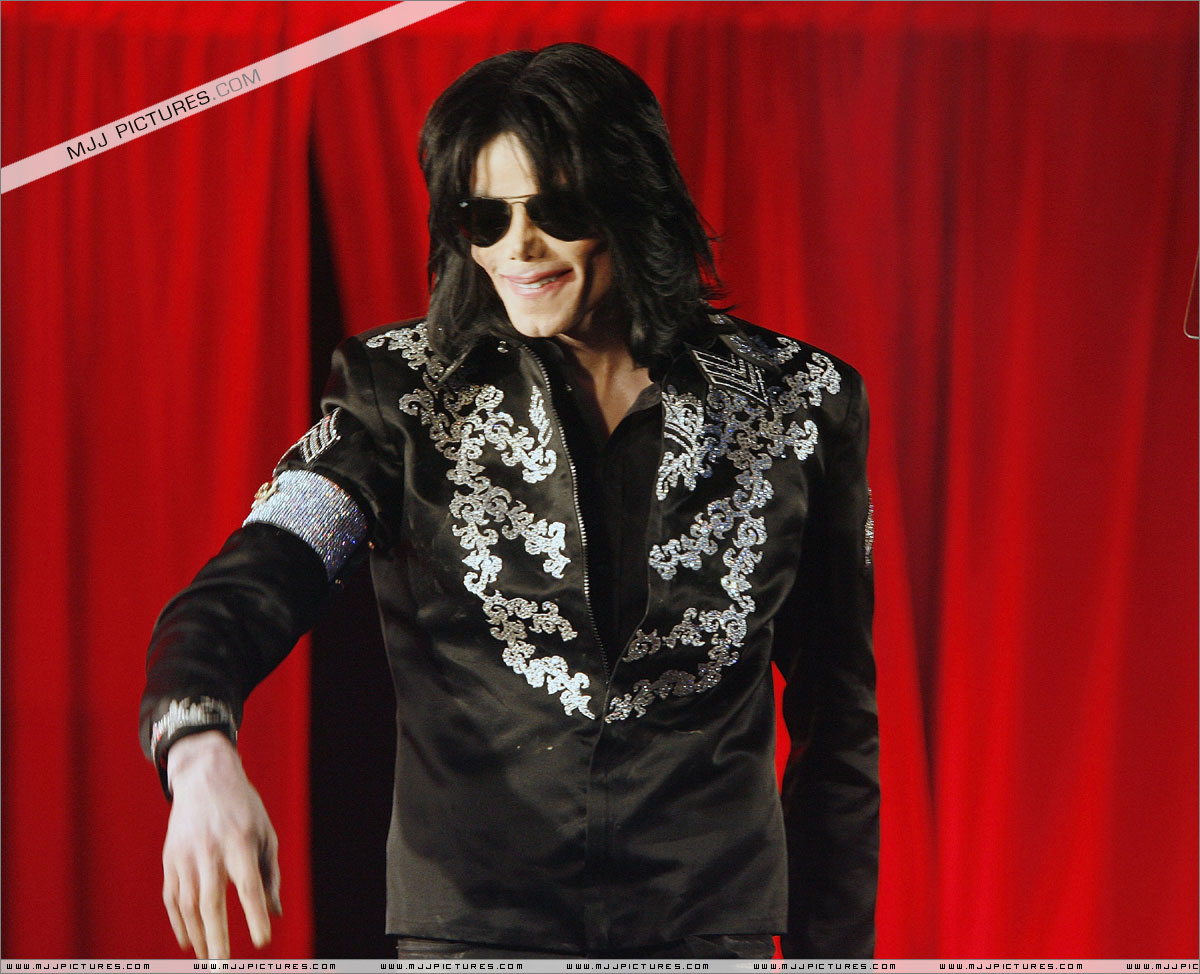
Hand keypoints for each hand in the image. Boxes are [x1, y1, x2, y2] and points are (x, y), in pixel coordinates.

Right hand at [162, 731, 280, 958]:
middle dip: (217, 939)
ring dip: (198, 936)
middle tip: (223, 968)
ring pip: (188, 906)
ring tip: (209, 960)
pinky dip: (179, 924)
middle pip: (211, 903)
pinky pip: (172, 899)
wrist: (204, 777)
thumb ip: (270, 875)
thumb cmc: (243, 808)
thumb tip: (275, 912)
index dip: (254, 915)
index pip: (248, 886)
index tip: (262, 942)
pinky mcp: (170, 860)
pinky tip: (189, 942)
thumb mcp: (265, 833)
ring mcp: (185, 856)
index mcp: (240, 842)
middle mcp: (210, 851)